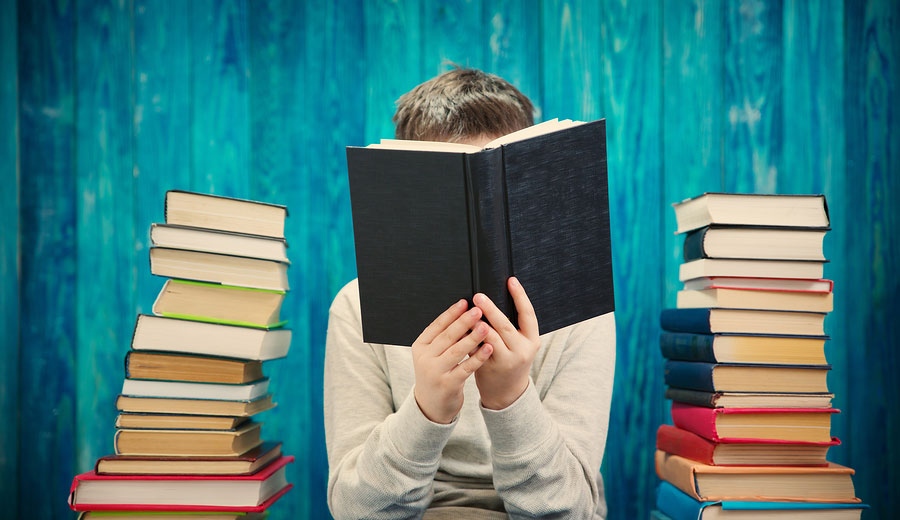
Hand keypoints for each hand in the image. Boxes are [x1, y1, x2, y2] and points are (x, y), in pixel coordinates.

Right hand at [412, 299, 494, 423]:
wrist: (430, 404)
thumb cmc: (437, 372)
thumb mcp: (432, 354)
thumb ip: (443, 337)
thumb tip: (463, 311)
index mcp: (420, 346)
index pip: (436, 325)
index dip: (451, 313)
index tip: (465, 302)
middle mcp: (425, 358)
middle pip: (447, 336)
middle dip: (464, 322)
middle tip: (478, 310)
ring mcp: (436, 372)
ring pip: (457, 351)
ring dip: (472, 338)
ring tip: (486, 326)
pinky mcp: (448, 385)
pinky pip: (466, 368)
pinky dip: (478, 357)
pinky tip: (489, 348)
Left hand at [473, 277, 540, 409]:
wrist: (507, 392)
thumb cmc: (511, 359)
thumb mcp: (519, 343)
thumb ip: (511, 325)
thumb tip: (493, 297)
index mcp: (532, 339)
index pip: (528, 314)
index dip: (520, 296)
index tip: (511, 280)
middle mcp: (522, 350)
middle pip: (505, 325)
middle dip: (491, 309)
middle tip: (478, 295)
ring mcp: (507, 361)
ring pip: (490, 338)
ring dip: (477, 324)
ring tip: (467, 311)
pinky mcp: (490, 368)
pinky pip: (478, 350)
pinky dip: (469, 338)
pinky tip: (460, 329)